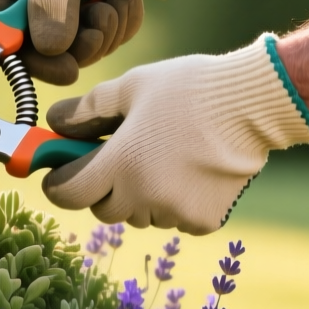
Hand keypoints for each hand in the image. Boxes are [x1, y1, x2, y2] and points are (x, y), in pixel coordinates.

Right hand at [0, 0, 164, 85]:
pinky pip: (110, 39)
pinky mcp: (90, 17)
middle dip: (79, 48)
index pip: (0, 44)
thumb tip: (53, 50)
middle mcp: (27, 11)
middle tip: (98, 27)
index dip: (27, 63)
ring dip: (108, 31)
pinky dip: (124, 22)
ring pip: (82, 52)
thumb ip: (52, 1)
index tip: (63, 67)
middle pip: (45, 58)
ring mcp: (61, 17)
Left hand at [42, 35, 308, 233]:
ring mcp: (174, 212)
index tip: (60, 174)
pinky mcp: (202, 221)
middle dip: (104, 188)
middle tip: (121, 160)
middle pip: (104, 209)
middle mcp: (144, 196)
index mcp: (120, 164)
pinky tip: (190, 172)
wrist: (254, 104)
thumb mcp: (130, 88)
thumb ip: (86, 110)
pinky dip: (174, 203)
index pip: (68, 194)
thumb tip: (54, 123)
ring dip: (141, 196)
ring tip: (163, 159)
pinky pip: (173, 219)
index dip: (58, 184)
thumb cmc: (188, 89)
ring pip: (140, 216)